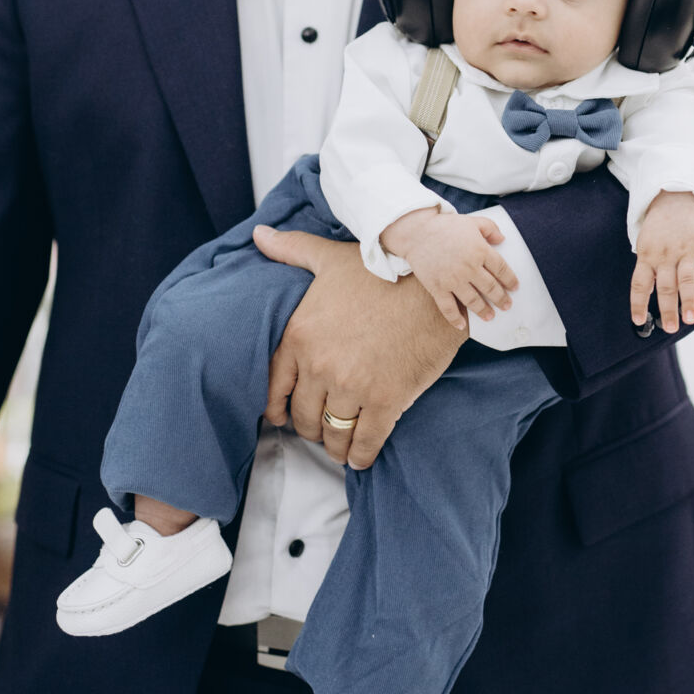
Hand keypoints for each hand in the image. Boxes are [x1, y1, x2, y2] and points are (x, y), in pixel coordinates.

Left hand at [252, 226, 462, 468]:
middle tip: (320, 428)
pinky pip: (365, 442)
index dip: (278, 409)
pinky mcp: (387, 402)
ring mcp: (353, 386)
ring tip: (341, 444)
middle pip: (304, 417)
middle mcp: (320, 365)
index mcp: (300, 335)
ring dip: (335, 444)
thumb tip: (259, 236)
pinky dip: (360, 456)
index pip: (276, 389)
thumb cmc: (382, 270)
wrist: (435, 283)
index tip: (284, 417)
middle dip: (310, 428)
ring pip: (333, 433)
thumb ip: (291, 251)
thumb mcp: (330, 259)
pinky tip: (360, 457)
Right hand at [381, 208, 518, 329]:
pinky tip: (462, 325)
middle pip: (490, 288)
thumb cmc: (445, 226)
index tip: (515, 287)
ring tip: (490, 316)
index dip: (510, 280)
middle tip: (507, 305)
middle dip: (501, 298)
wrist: (416, 232)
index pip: (501, 269)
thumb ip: (490, 228)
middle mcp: (469, 267)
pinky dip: (455, 319)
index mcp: (480, 250)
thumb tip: (502, 239)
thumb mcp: (472, 221)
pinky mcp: (437, 288)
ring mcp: (453, 280)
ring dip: (483, 310)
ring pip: (473, 301)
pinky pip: (448, 308)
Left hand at [629, 190, 693, 334]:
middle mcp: (665, 255)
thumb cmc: (659, 228)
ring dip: (688, 299)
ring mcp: (685, 250)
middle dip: (667, 308)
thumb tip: (647, 297)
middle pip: (665, 285)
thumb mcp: (646, 245)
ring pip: (686, 278)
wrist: (676, 197)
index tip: (639, 321)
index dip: (638, 303)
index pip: (640, 284)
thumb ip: (648, 269)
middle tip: (671, 328)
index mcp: (647, 256)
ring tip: (690, 319)